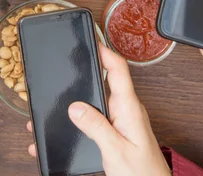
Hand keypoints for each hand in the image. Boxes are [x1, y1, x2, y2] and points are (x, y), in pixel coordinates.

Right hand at [26, 45, 169, 175]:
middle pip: (107, 79)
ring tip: (60, 94)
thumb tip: (75, 106)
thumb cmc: (142, 174)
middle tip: (69, 62)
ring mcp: (123, 120)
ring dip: (82, 97)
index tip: (90, 39)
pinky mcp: (119, 131)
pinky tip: (70, 122)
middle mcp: (127, 110)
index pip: (119, 69)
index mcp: (129, 108)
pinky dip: (83, 116)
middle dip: (87, 71)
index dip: (104, 50)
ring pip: (100, 98)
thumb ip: (96, 127)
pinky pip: (99, 116)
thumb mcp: (115, 150)